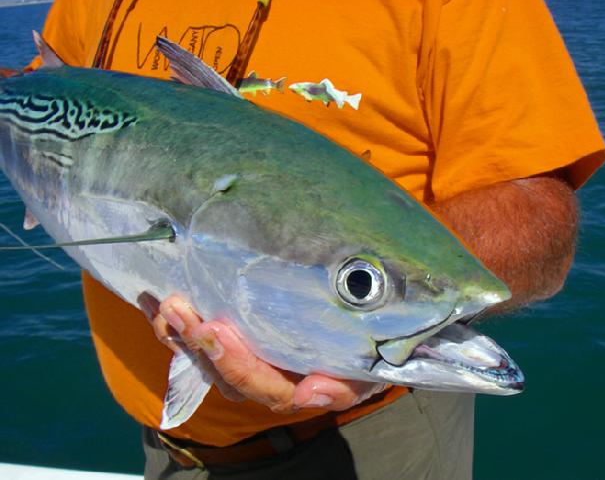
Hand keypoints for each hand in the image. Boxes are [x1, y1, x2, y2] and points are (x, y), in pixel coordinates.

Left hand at [141, 293, 385, 412]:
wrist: (361, 338)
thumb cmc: (363, 354)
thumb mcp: (363, 372)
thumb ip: (343, 388)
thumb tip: (312, 393)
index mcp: (291, 390)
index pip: (259, 386)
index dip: (234, 363)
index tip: (214, 330)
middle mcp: (262, 383)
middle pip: (222, 373)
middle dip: (196, 343)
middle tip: (176, 307)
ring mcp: (244, 363)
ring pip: (204, 359)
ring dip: (179, 333)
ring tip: (160, 302)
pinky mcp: (233, 344)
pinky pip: (199, 341)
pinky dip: (175, 323)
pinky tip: (153, 300)